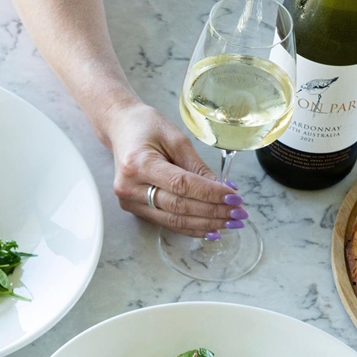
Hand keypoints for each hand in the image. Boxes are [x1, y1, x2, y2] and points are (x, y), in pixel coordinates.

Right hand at [103, 101, 247, 236]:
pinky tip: (210, 229)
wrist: (119, 129)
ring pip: (173, 220)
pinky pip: (166, 222)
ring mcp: (129, 201)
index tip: (234, 197)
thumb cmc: (146, 128)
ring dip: (204, 224)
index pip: (181, 185)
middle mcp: (130, 187)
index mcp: (138, 163)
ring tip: (229, 223)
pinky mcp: (133, 209)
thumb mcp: (175, 138)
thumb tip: (223, 190)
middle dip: (212, 212)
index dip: (210, 194)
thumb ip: (197, 166)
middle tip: (238, 214)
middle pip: (178, 206)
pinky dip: (190, 227)